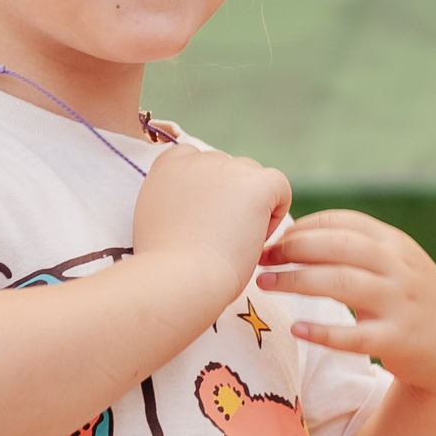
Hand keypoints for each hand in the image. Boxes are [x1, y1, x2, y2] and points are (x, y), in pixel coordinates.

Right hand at [132, 146, 292, 311]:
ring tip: (234, 243)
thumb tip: (199, 206)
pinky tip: (255, 238)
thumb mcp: (156, 219)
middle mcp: (197, 158)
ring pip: (253, 179)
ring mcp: (228, 167)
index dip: (206, 191)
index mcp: (168, 164)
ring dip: (251, 206)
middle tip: (219, 239)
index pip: (196, 161)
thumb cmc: (165, 264)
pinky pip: (279, 187)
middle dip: (230, 200)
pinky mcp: (256, 183)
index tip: (202, 221)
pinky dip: (275, 213)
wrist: (179, 277)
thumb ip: (175, 201)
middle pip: (228, 170)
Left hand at [257, 211, 435, 397]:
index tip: (273, 238)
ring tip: (264, 284)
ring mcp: (401, 304)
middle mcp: (400, 268)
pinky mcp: (398, 341)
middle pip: (339, 246)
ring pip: (343, 283)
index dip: (303, 227)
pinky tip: (296, 329)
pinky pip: (355, 336)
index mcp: (395, 244)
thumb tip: (292, 234)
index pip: (343, 222)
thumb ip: (355, 247)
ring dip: (297, 281)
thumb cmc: (407, 301)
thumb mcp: (393, 264)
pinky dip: (323, 332)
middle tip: (261, 258)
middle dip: (294, 248)